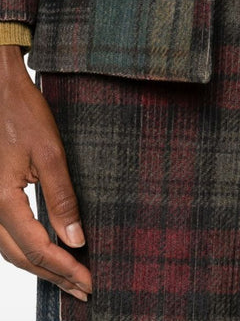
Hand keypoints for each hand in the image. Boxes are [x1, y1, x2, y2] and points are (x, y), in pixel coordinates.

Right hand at [0, 46, 90, 300]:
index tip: (89, 281)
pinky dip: (28, 250)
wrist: (1, 93)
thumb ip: (61, 197)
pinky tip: (46, 252)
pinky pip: (8, 235)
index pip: (38, 248)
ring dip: (41, 267)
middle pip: (23, 257)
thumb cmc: (24, 116)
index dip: (65, 268)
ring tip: (69, 278)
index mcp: (2, 200)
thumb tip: (76, 238)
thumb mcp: (50, 153)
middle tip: (85, 289)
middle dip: (55, 276)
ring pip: (12, 251)